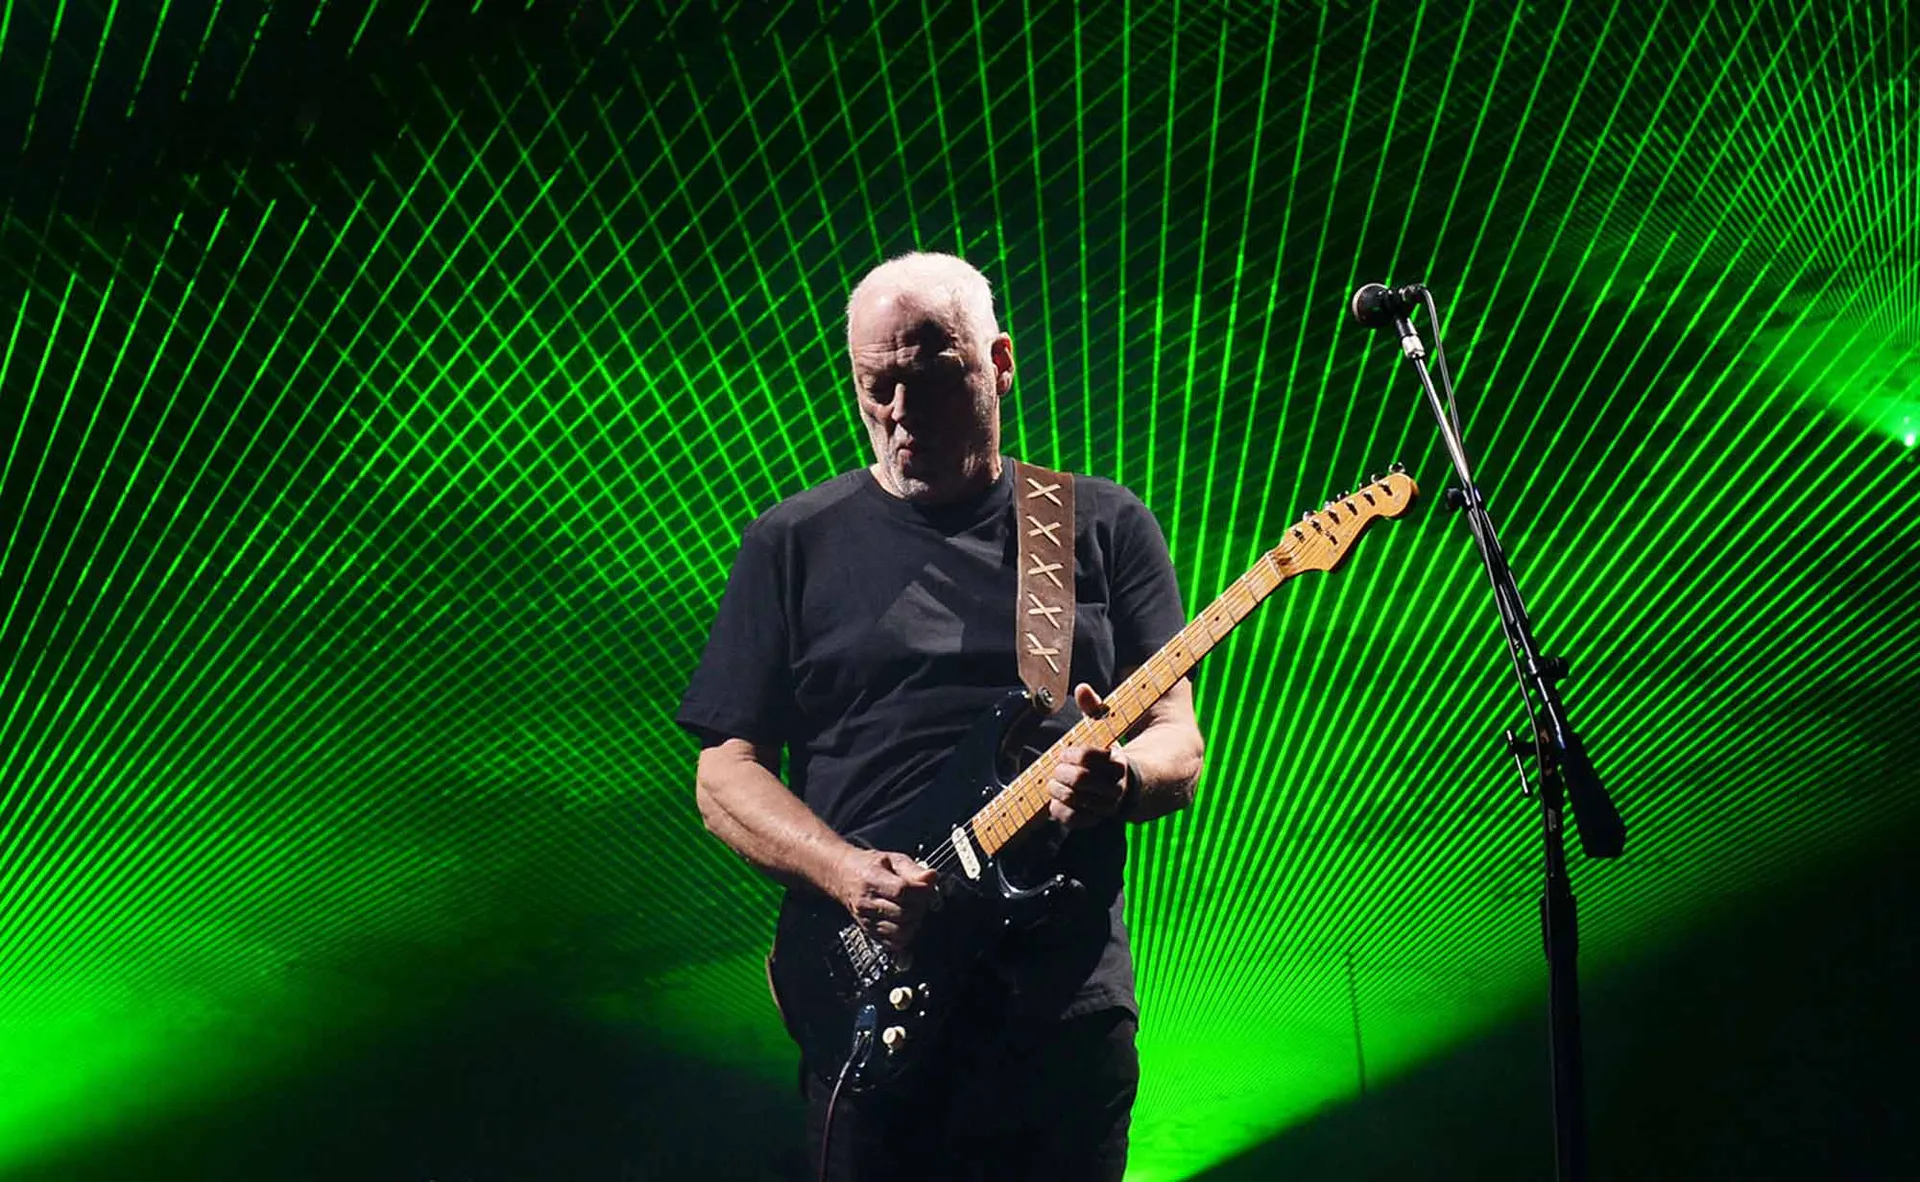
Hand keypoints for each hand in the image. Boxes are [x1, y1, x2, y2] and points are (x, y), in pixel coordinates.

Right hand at [836, 847, 937, 953]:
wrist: (843, 876)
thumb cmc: (868, 866)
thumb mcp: (892, 859)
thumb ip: (914, 869)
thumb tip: (932, 877)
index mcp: (872, 880)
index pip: (902, 891)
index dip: (921, 891)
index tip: (928, 888)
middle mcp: (867, 903)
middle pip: (904, 913)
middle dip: (920, 906)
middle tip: (922, 898)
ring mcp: (867, 920)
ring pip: (901, 932)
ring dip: (914, 923)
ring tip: (914, 910)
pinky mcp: (869, 932)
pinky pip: (893, 943)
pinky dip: (905, 936)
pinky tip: (906, 922)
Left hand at [1045, 683, 1132, 829]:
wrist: (1143, 781)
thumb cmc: (1117, 748)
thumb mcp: (1111, 726)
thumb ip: (1096, 708)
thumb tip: (1082, 688)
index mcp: (1122, 762)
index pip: (1090, 757)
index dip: (1074, 754)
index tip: (1067, 752)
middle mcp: (1117, 787)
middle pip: (1080, 780)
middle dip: (1062, 771)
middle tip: (1059, 767)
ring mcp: (1108, 806)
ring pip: (1077, 802)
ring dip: (1058, 790)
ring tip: (1055, 781)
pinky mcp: (1098, 818)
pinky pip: (1076, 821)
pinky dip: (1060, 811)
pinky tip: (1056, 799)